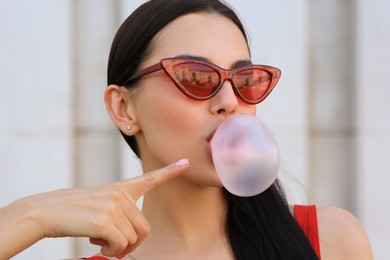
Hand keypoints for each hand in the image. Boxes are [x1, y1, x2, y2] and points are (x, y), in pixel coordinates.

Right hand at [0, 159, 188, 258]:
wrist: (46, 211)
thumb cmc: (74, 211)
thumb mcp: (100, 204)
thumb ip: (121, 214)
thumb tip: (132, 241)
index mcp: (120, 188)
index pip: (150, 178)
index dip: (170, 171)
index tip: (186, 162)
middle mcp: (120, 194)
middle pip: (144, 228)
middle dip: (133, 242)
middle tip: (115, 245)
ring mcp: (113, 206)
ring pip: (133, 239)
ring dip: (119, 248)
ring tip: (100, 239)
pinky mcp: (104, 220)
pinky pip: (121, 245)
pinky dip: (112, 251)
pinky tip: (97, 244)